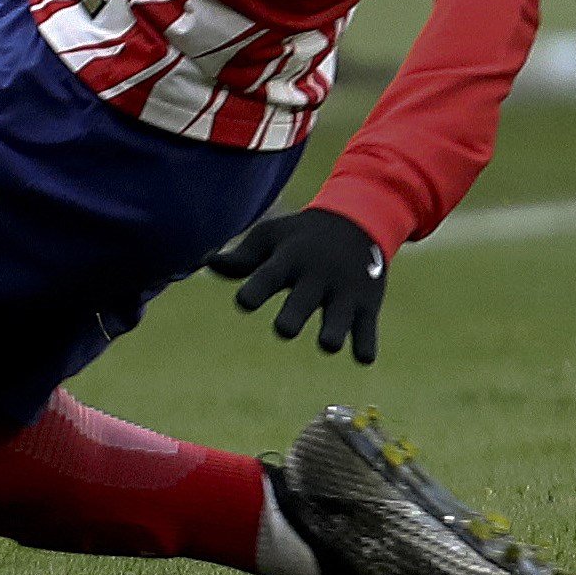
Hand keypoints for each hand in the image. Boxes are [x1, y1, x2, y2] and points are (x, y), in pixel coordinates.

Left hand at [207, 206, 386, 362]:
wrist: (357, 219)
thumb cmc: (302, 235)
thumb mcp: (272, 237)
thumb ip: (241, 258)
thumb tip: (206, 263)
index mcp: (289, 260)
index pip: (267, 277)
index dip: (254, 292)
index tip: (244, 302)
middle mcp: (316, 277)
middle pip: (301, 305)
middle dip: (290, 320)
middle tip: (284, 328)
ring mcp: (344, 292)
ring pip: (337, 324)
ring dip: (331, 336)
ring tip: (327, 341)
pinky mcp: (368, 305)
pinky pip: (369, 333)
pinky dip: (365, 348)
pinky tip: (361, 355)